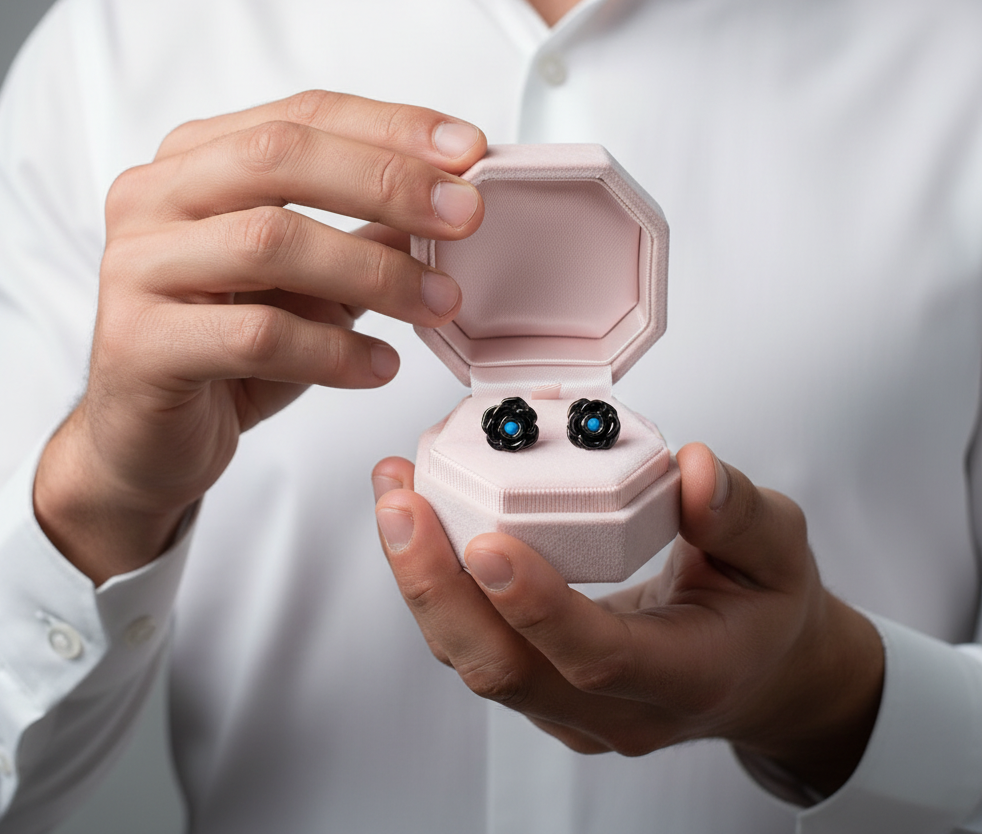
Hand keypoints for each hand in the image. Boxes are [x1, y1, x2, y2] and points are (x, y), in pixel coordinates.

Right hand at [35, 90, 486, 582]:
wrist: (148, 438)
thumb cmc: (231, 346)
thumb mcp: (309, 280)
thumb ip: (363, 232)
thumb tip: (451, 202)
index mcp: (196, 160)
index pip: (302, 114)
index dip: (391, 126)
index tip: (469, 150)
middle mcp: (155, 197)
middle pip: (278, 155)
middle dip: (387, 181)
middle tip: (466, 216)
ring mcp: (137, 266)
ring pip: (270, 241)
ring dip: (374, 272)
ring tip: (439, 304)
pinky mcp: (138, 341)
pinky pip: (255, 335)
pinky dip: (334, 349)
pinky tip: (379, 366)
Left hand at [373, 443, 883, 796]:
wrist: (761, 673)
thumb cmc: (766, 611)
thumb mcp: (782, 552)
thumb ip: (741, 513)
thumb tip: (690, 469)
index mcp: (683, 676)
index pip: (596, 657)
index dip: (537, 606)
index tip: (486, 542)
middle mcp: (615, 709)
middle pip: (504, 670)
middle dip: (438, 588)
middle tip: (402, 504)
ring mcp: (570, 708)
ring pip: (474, 659)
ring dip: (422, 580)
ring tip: (394, 496)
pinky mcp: (543, 686)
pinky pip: (475, 641)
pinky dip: (437, 583)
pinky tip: (419, 516)